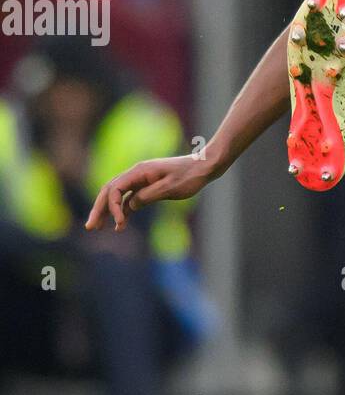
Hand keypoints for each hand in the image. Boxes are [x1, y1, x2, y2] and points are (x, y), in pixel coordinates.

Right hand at [85, 154, 217, 231]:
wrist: (204, 167)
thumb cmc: (190, 176)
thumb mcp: (170, 188)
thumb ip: (148, 196)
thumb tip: (130, 206)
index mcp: (140, 171)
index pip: (115, 188)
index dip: (112, 207)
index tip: (120, 223)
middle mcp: (136, 173)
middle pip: (110, 190)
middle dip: (99, 209)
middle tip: (90, 227)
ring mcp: (141, 179)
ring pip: (117, 195)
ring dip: (108, 211)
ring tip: (99, 227)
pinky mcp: (147, 185)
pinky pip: (129, 198)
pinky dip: (123, 210)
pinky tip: (120, 224)